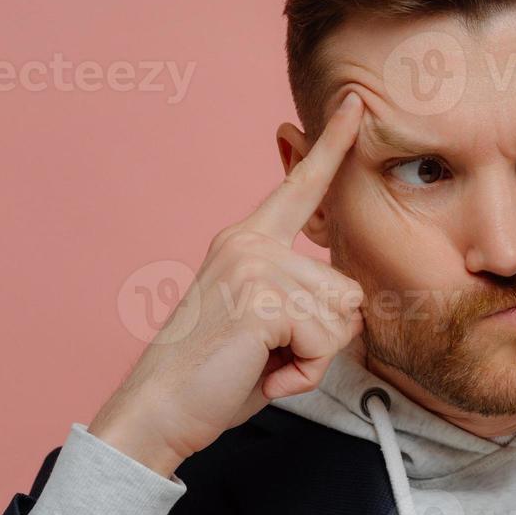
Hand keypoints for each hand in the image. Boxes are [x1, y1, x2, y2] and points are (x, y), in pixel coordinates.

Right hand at [89, 92, 367, 475]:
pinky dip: (303, 373)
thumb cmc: (214, 375)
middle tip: (268, 355)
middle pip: (347, 288)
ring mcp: (254, 266)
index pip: (300, 187)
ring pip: (342, 317)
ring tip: (262, 363)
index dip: (332, 147)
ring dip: (313, 358)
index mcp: (248, 241)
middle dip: (323, 339)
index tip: (356, 104)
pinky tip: (264, 375)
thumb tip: (351, 300)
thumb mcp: (263, 324)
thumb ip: (299, 299)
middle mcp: (250, 243)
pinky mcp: (260, 298)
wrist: (160, 410)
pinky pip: (325, 341)